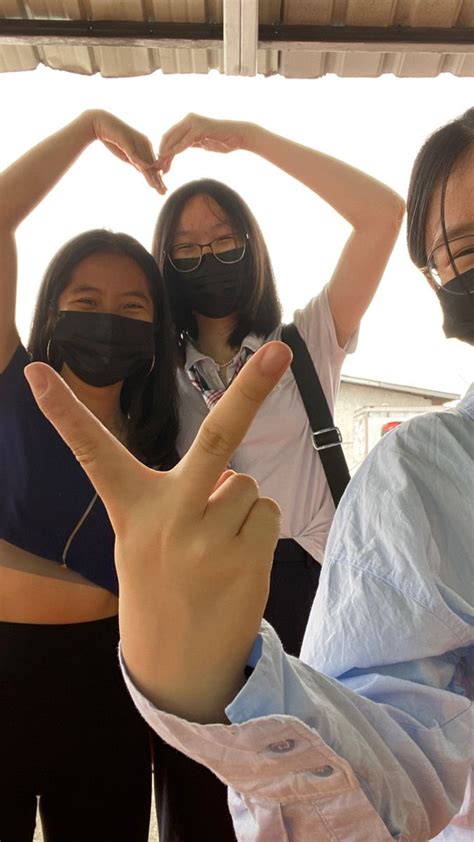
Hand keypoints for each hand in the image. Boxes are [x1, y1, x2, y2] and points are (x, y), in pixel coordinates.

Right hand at [25, 341, 290, 722]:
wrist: (178, 663)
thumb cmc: (161, 582)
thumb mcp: (146, 540)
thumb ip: (182, 500)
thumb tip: (242, 481)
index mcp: (132, 508)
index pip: (93, 452)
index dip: (64, 412)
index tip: (36, 372)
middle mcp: (167, 519)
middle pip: (215, 440)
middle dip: (250, 390)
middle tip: (278, 353)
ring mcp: (207, 542)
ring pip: (248, 486)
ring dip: (240, 508)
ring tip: (215, 548)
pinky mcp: (244, 562)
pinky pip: (267, 515)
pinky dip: (258, 531)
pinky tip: (235, 563)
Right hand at [90, 110, 165, 193]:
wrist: (102, 124)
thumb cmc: (115, 140)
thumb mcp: (128, 154)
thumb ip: (136, 162)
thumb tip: (144, 171)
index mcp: (146, 146)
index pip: (153, 165)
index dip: (158, 178)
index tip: (162, 189)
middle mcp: (145, 144)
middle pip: (152, 166)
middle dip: (158, 180)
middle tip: (164, 192)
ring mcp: (137, 143)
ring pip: (146, 162)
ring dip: (151, 176)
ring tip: (157, 187)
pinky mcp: (128, 142)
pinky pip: (135, 155)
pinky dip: (140, 164)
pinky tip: (145, 172)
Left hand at [155, 113, 251, 174]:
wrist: (239, 137)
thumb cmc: (223, 141)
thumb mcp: (202, 143)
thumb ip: (190, 143)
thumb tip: (177, 150)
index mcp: (188, 123)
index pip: (171, 136)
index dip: (164, 150)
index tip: (160, 164)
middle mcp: (189, 119)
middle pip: (170, 137)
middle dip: (163, 154)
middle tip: (158, 168)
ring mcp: (194, 121)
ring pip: (175, 138)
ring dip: (167, 153)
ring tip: (162, 166)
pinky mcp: (200, 127)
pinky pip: (185, 141)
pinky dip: (177, 150)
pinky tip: (171, 158)